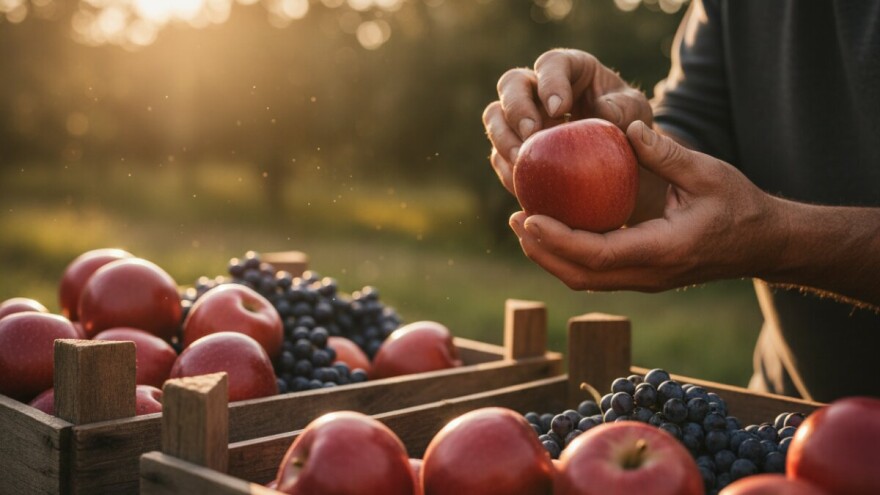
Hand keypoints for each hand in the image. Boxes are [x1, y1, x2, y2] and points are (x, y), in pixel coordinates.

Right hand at [482, 49, 653, 194]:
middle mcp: (537, 88)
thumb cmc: (629, 124)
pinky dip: (507, 169)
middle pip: (511, 83)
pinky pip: (498, 155)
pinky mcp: (513, 146)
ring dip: (502, 138)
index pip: (551, 64)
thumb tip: (603, 111)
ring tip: (521, 161)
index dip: (550, 82)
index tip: (560, 108)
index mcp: (569, 69)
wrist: (618, 157)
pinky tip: (521, 184)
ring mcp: (520, 117)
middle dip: (516, 107)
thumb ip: (625, 108)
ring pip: (494, 116)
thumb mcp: (637, 112)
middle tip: (531, 133)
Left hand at [508, 121, 782, 291]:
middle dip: (541, 252)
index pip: (596, 253)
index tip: (528, 216)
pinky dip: (567, 256)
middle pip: (579, 276)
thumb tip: (626, 125)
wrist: (763, 244)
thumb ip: (666, 153)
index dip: (557, 239)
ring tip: (525, 225)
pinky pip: (596, 274)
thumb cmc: (739, 205)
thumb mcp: (708, 173)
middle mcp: (648, 274)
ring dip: (549, 257)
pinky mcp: (642, 276)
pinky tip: (553, 231)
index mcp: (661, 250)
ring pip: (584, 280)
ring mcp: (644, 280)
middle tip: (515, 219)